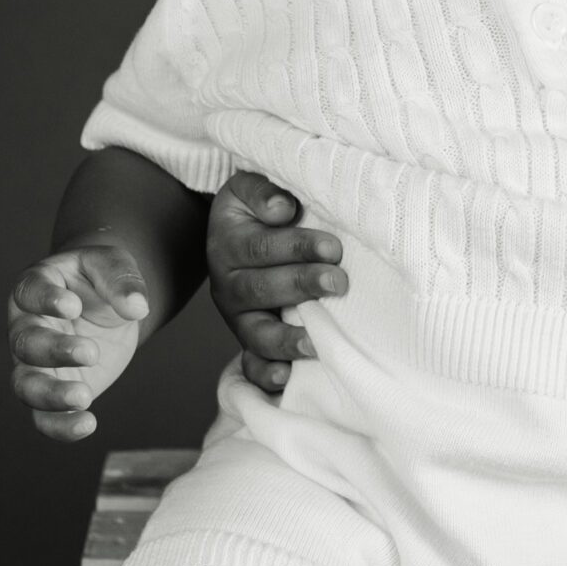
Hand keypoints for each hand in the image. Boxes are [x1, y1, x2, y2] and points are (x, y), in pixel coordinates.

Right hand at [8, 239, 149, 440]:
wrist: (108, 306)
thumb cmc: (102, 280)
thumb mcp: (115, 265)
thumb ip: (122, 280)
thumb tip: (137, 306)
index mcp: (36, 286)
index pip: (29, 292)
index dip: (45, 300)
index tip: (72, 306)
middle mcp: (27, 327)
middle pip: (25, 343)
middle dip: (54, 350)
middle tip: (91, 352)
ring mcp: (34, 364)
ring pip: (26, 385)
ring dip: (51, 394)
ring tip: (84, 396)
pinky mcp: (53, 391)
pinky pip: (44, 417)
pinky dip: (61, 426)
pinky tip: (87, 425)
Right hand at [207, 170, 344, 393]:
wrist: (238, 232)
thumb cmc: (257, 208)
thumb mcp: (249, 187)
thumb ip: (262, 191)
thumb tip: (283, 208)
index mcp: (227, 245)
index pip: (260, 248)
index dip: (296, 248)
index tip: (333, 247)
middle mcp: (228, 286)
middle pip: (260, 290)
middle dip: (302, 286)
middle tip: (338, 281)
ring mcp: (238, 318)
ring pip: (255, 333)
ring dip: (286, 339)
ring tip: (316, 342)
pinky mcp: (249, 340)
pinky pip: (250, 365)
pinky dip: (265, 374)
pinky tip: (286, 378)